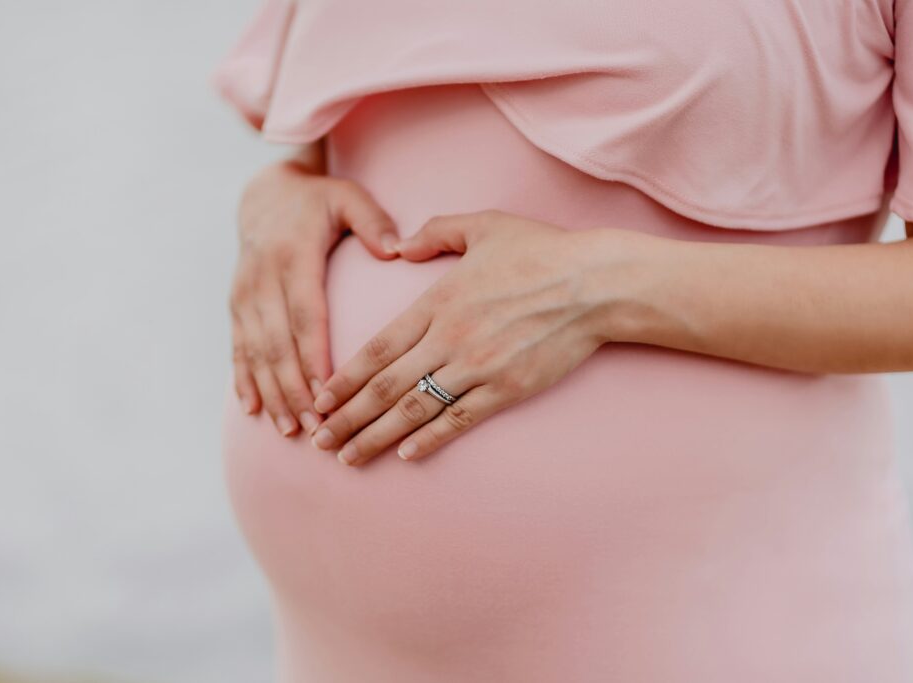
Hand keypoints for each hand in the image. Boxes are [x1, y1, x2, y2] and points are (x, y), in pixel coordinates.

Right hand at [230, 159, 400, 435]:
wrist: (264, 194)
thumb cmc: (318, 201)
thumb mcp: (348, 198)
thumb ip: (373, 222)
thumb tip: (396, 249)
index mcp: (293, 257)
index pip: (305, 315)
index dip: (313, 355)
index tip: (327, 391)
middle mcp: (263, 279)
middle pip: (278, 343)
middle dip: (294, 389)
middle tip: (315, 426)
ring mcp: (245, 295)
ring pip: (255, 352)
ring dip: (271, 393)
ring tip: (290, 429)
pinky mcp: (236, 306)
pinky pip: (238, 348)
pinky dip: (244, 380)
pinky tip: (252, 410)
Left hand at [307, 210, 648, 465]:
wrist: (595, 285)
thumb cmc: (541, 251)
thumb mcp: (484, 225)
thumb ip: (435, 232)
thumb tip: (400, 245)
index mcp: (437, 302)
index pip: (377, 348)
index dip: (344, 378)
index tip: (319, 399)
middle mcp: (449, 339)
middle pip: (385, 386)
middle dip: (347, 417)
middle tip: (318, 440)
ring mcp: (477, 368)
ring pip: (415, 410)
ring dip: (376, 436)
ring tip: (348, 457)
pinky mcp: (507, 389)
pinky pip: (460, 420)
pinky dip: (430, 439)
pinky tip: (406, 455)